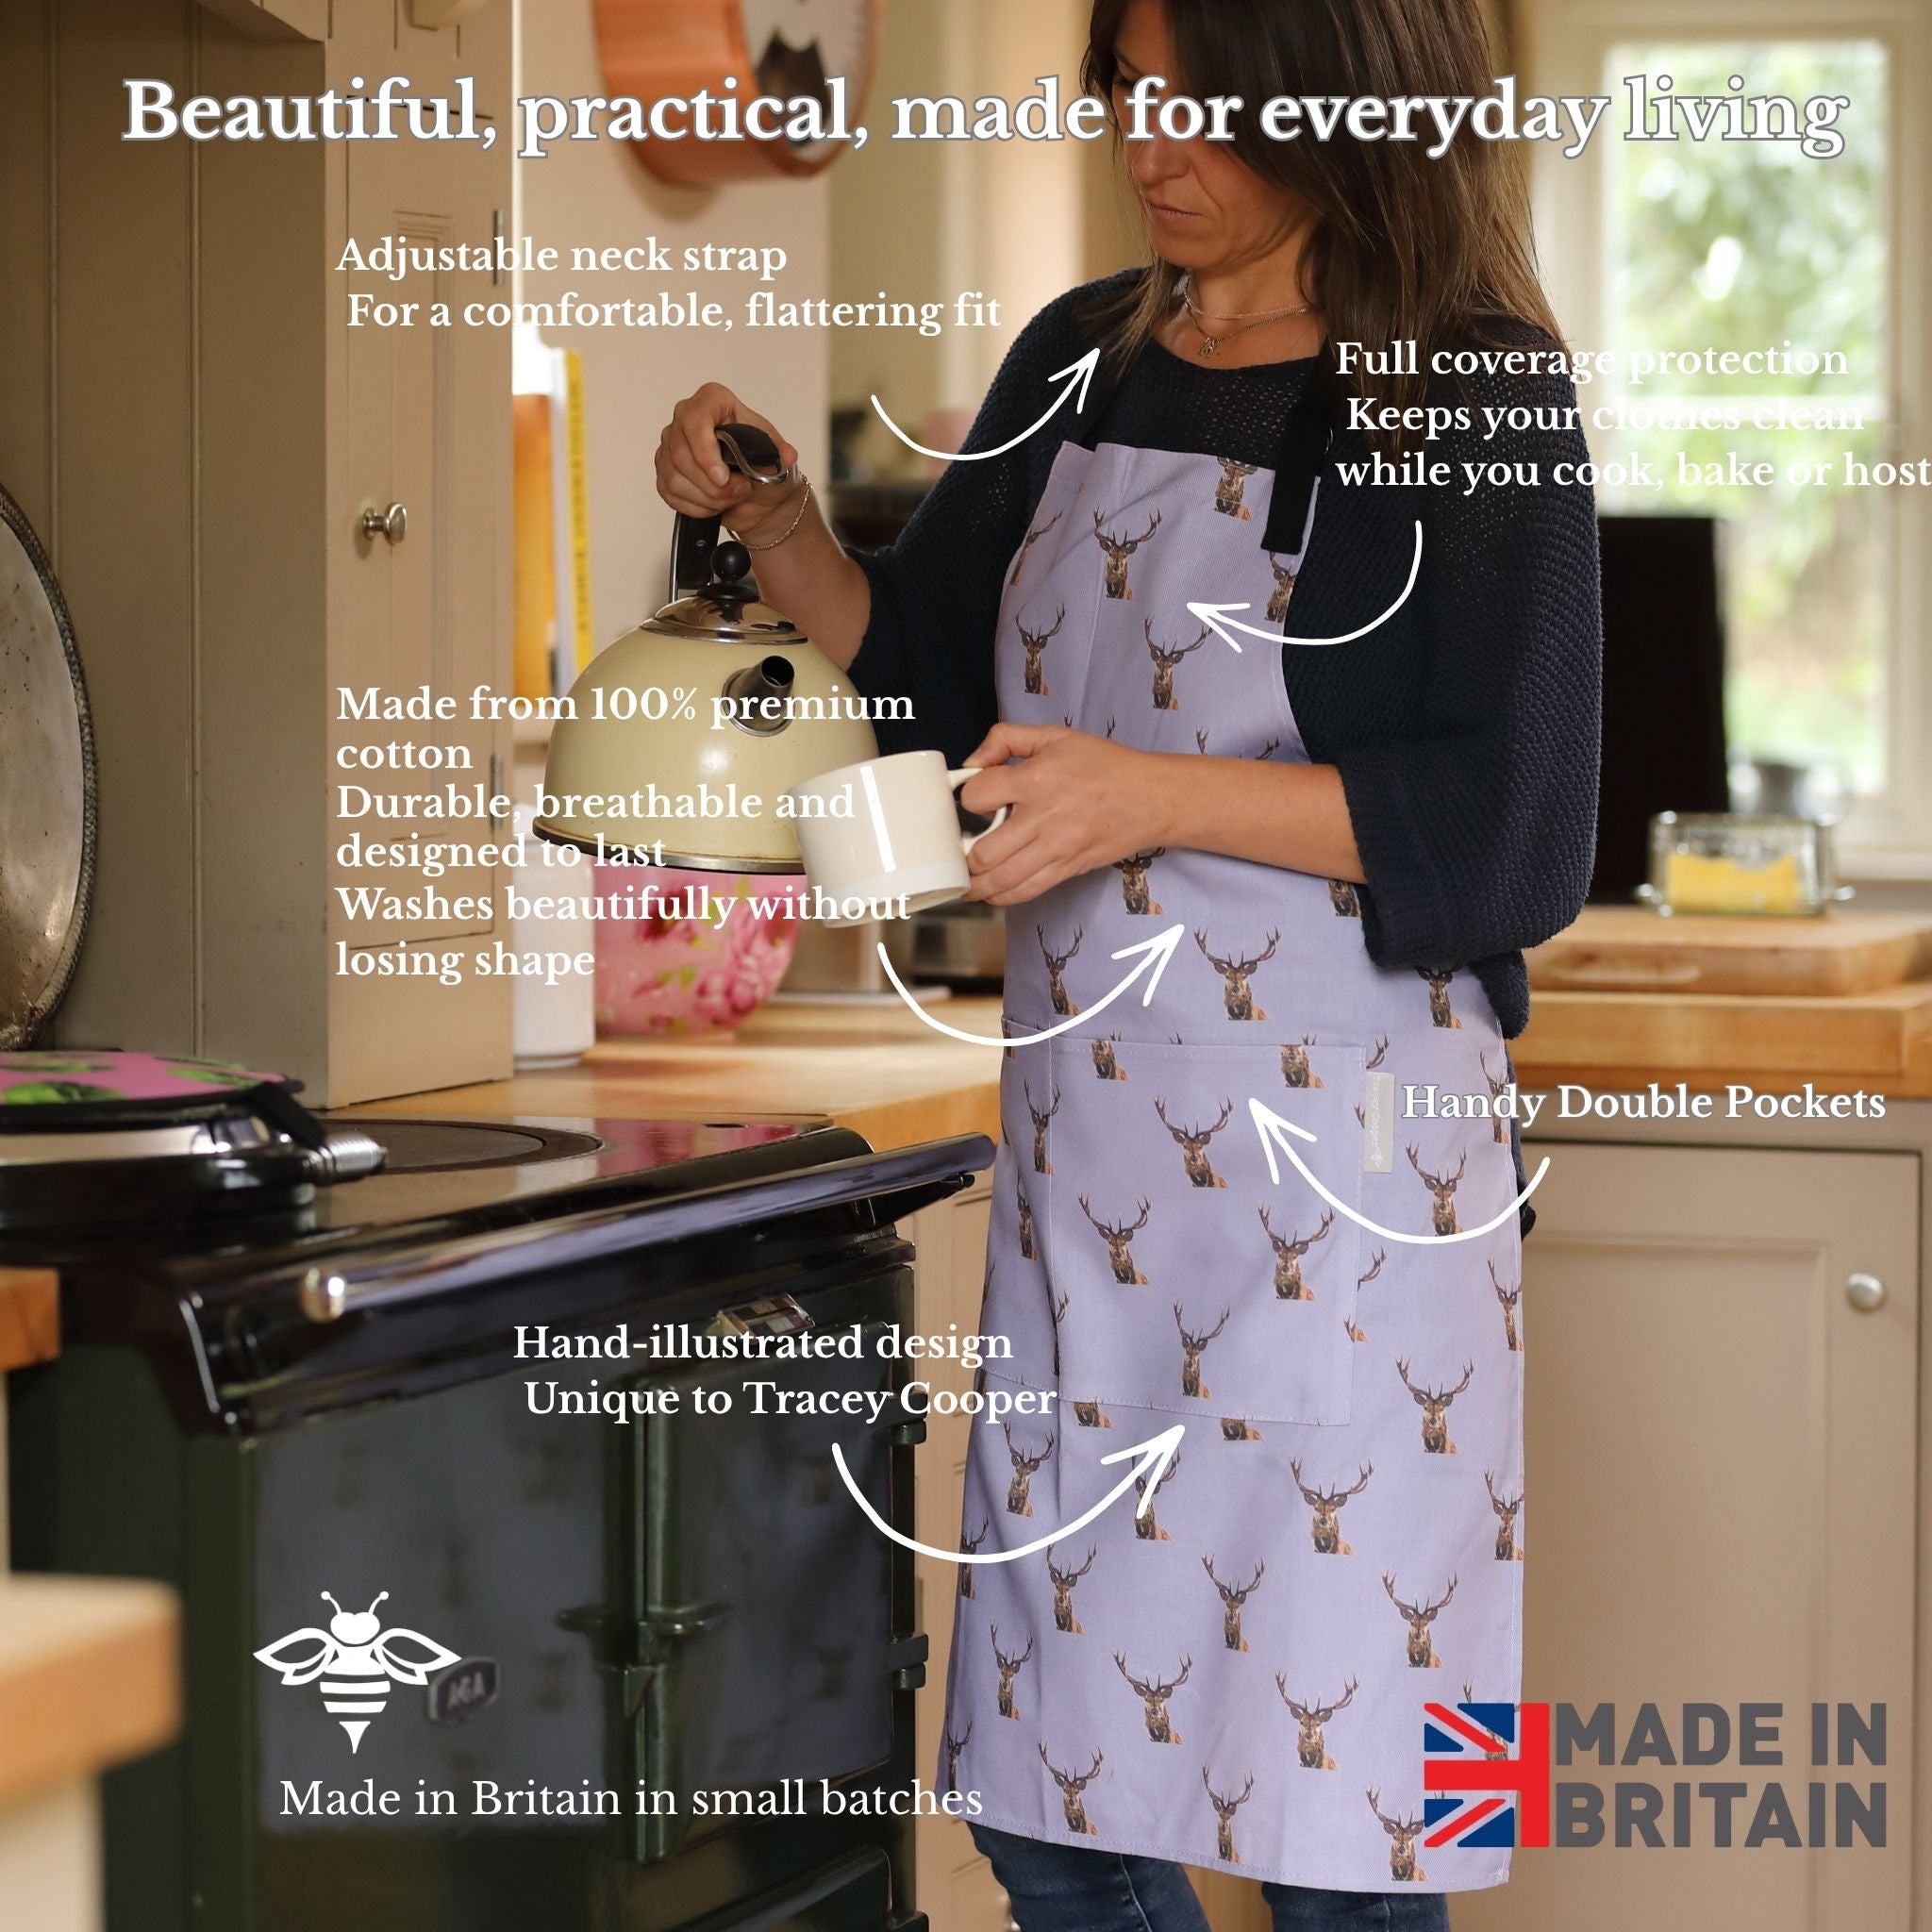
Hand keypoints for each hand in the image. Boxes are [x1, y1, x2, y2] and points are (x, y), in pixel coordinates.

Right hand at [654, 383, 806, 546]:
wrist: (762, 498)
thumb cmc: (767, 469)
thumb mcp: (779, 458)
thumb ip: (780, 454)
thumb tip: (787, 454)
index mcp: (714, 402)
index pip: (696, 418)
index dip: (705, 451)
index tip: (722, 477)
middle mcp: (686, 418)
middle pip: (680, 453)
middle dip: (712, 484)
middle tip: (740, 490)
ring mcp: (672, 444)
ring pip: (674, 476)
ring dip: (706, 497)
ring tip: (730, 498)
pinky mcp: (666, 470)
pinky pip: (669, 493)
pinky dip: (695, 507)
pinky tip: (714, 505)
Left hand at [958, 724, 1173, 905]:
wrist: (1151, 798)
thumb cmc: (1104, 765)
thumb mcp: (1055, 735)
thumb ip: (1006, 738)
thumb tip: (972, 762)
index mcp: (1037, 778)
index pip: (978, 795)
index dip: (967, 797)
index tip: (972, 800)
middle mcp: (1043, 817)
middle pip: (982, 852)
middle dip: (963, 854)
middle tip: (959, 848)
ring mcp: (1055, 849)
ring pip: (1000, 880)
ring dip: (974, 884)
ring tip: (964, 879)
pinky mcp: (1067, 869)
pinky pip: (1025, 892)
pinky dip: (1000, 897)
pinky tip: (988, 893)